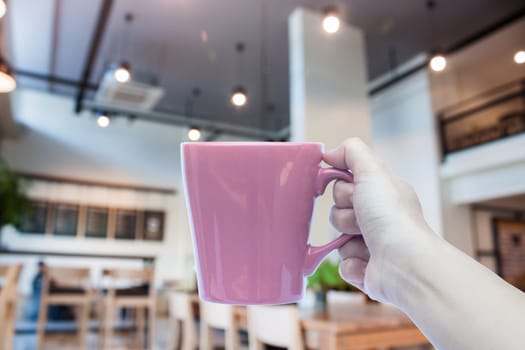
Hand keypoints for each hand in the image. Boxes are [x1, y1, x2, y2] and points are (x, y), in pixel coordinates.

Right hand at [324, 138, 436, 302]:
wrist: (404, 263)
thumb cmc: (392, 217)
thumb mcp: (373, 171)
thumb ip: (352, 152)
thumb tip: (330, 153)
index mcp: (382, 195)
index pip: (345, 186)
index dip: (342, 189)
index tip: (353, 192)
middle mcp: (379, 218)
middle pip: (337, 212)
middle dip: (345, 216)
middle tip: (362, 220)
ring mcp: (373, 245)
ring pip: (337, 239)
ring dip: (347, 241)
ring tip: (368, 244)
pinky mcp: (367, 270)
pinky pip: (343, 264)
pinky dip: (353, 263)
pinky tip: (369, 262)